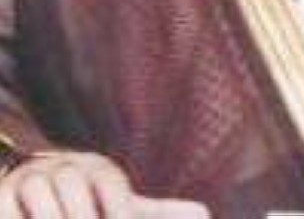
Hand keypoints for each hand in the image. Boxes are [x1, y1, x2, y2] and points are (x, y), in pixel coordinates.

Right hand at [0, 150, 210, 217]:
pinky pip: (7, 209)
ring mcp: (30, 181)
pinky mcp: (2, 197)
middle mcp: (64, 168)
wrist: (35, 182)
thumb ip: (158, 213)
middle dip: (80, 216)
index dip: (117, 209)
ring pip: (39, 196)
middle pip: (72, 184)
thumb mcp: (119, 204)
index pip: (109, 183)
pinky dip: (16, 218)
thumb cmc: (89, 201)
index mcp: (97, 169)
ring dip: (51, 217)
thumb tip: (206, 214)